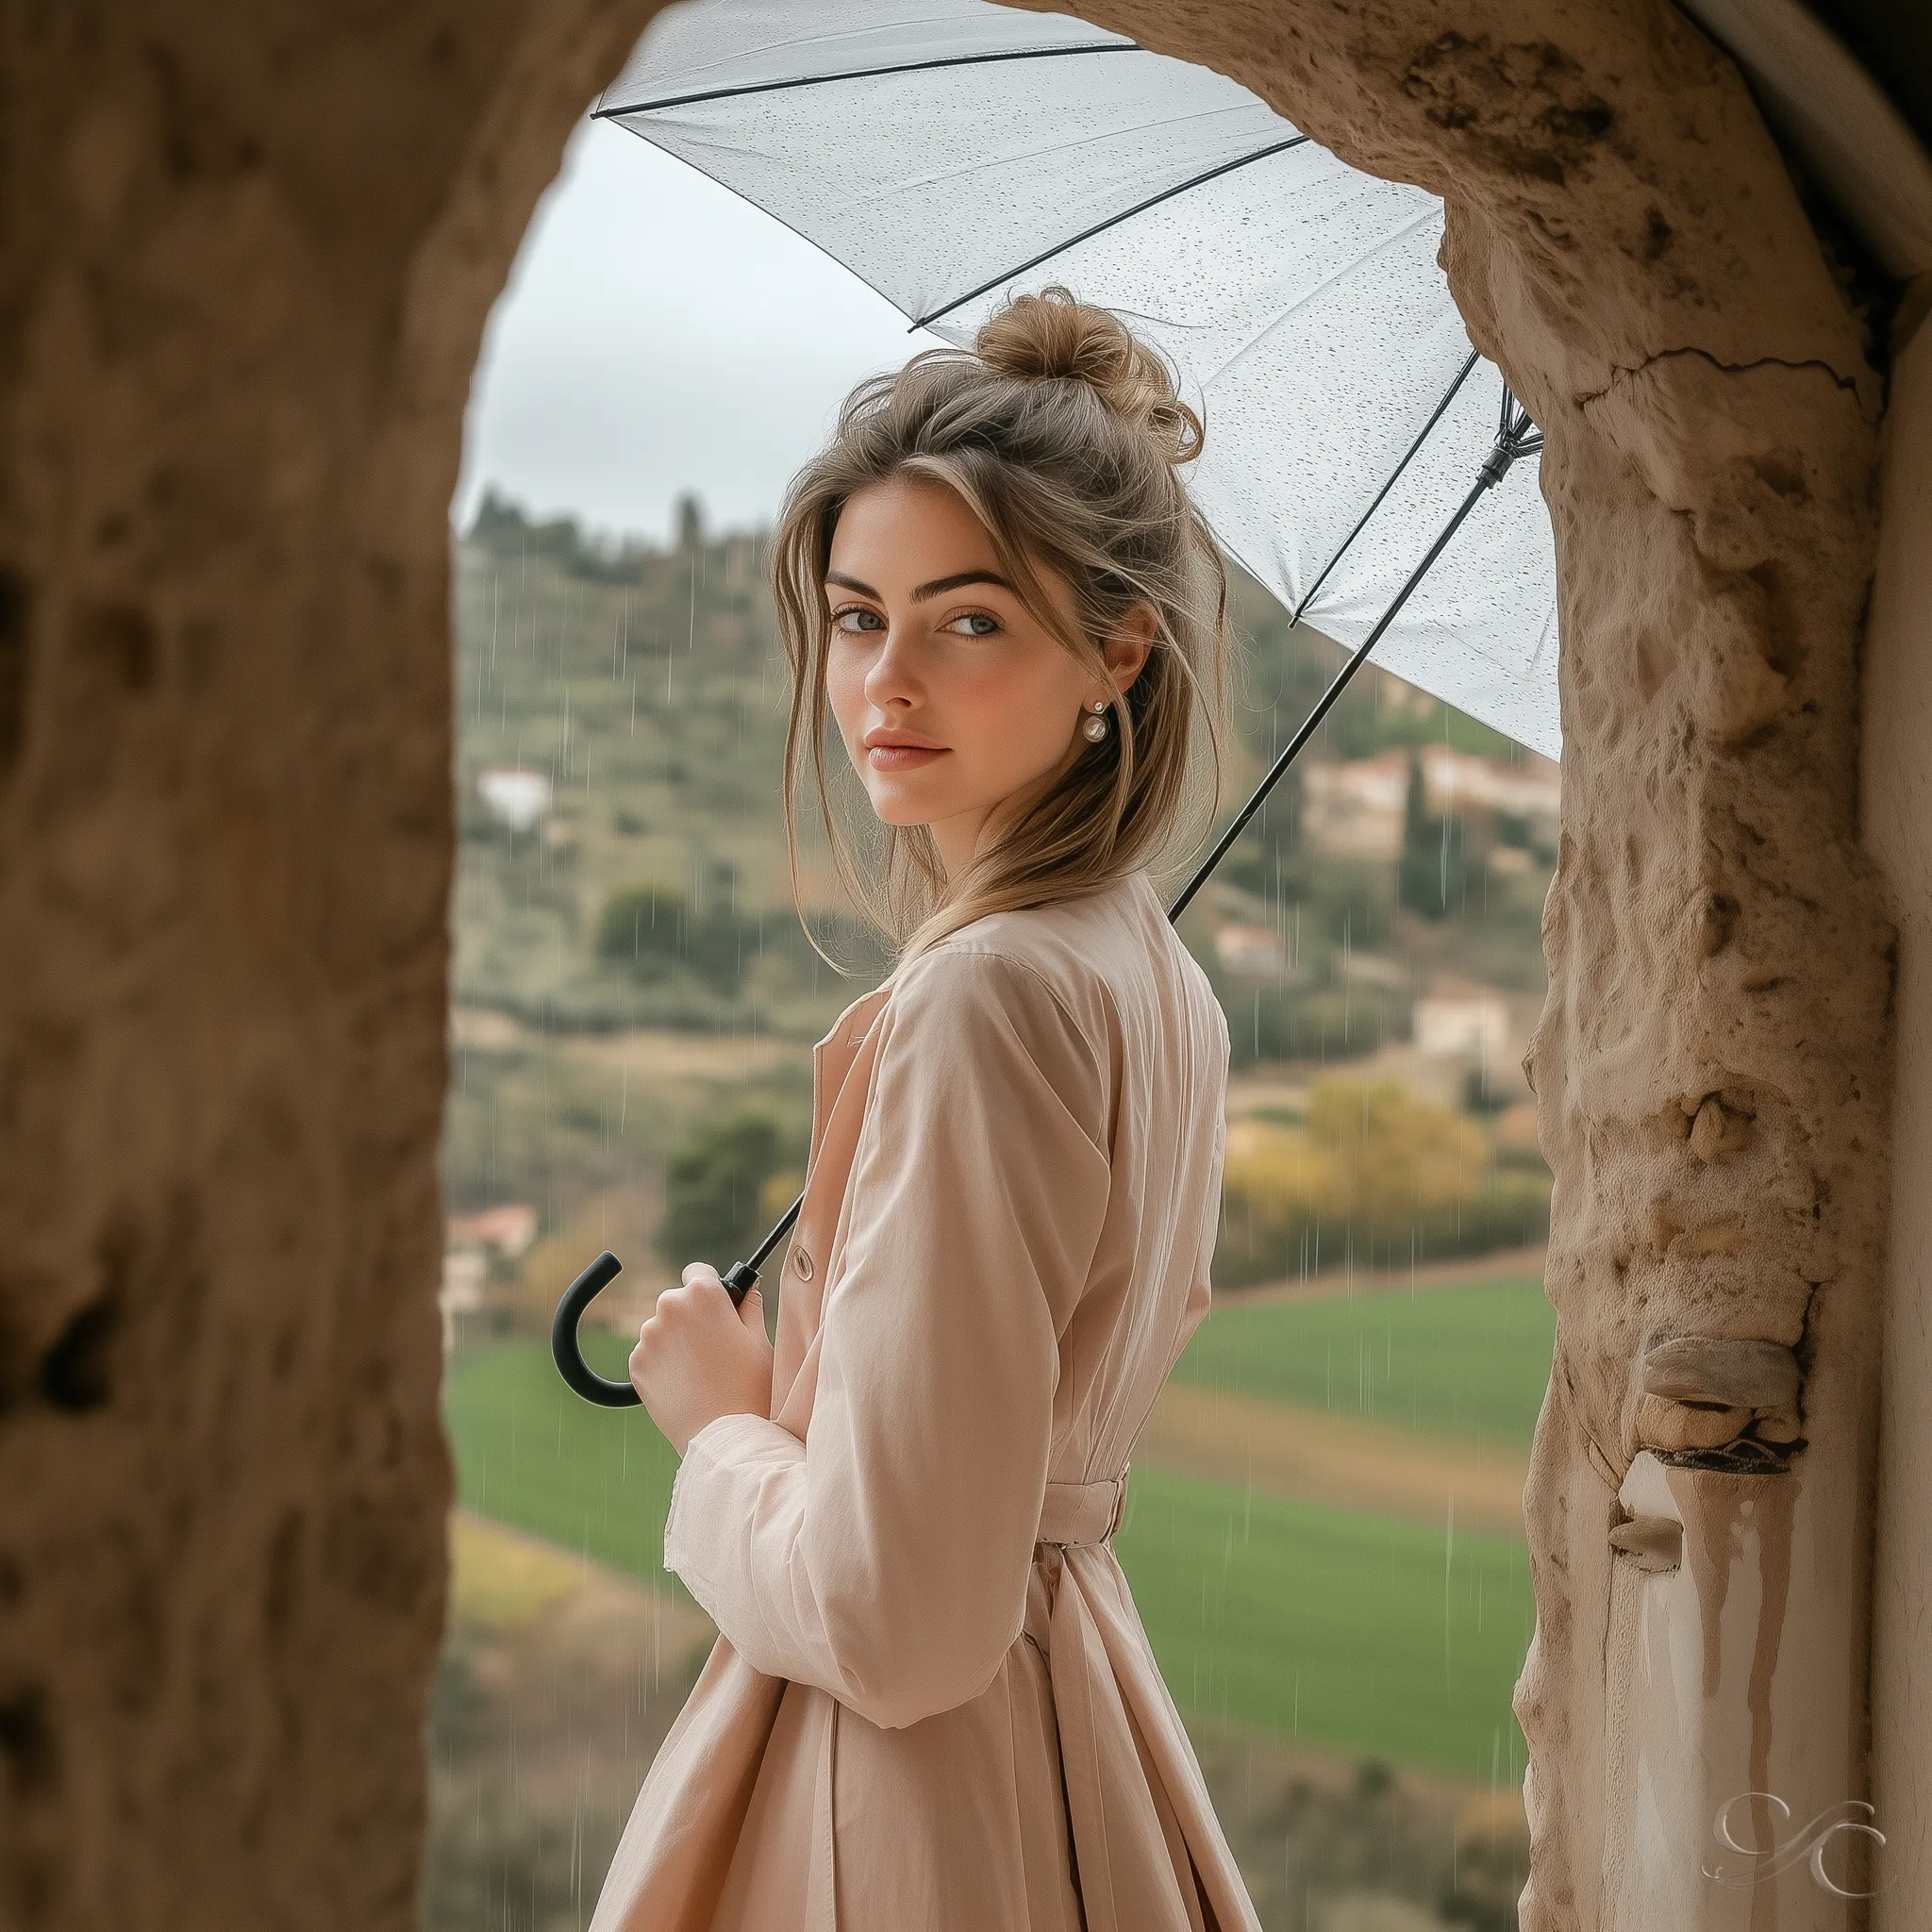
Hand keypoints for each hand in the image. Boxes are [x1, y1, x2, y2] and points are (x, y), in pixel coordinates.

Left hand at [629, 1263, 773, 1454]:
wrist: (723, 1437)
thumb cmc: (750, 1388)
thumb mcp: (760, 1340)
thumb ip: (749, 1305)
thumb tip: (745, 1286)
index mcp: (703, 1294)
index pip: (698, 1272)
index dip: (710, 1288)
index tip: (716, 1305)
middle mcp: (669, 1307)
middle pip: (678, 1301)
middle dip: (692, 1317)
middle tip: (715, 1347)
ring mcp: (648, 1336)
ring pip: (662, 1329)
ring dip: (676, 1340)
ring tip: (701, 1371)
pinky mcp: (636, 1364)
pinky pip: (650, 1354)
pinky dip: (663, 1364)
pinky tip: (685, 1383)